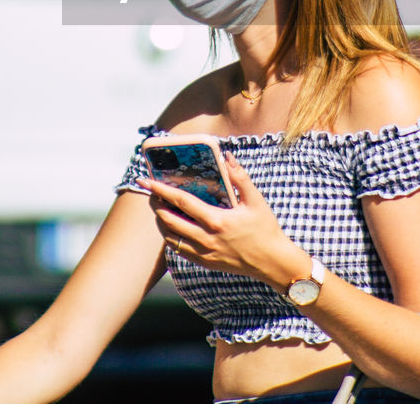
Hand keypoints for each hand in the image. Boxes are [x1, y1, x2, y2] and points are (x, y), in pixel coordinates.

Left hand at [137, 154, 305, 286]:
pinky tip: (173, 227)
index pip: (181, 202)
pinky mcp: (205, 262)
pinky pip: (179, 250)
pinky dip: (171, 237)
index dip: (161, 190)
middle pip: (168, 221)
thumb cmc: (265, 229)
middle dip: (156, 205)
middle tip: (152, 193)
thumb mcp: (256, 201)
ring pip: (170, 238)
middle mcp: (206, 239)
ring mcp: (204, 253)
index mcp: (217, 221)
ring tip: (160, 208)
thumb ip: (240, 177)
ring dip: (161, 222)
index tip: (147, 181)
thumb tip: (226, 157)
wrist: (272, 262)